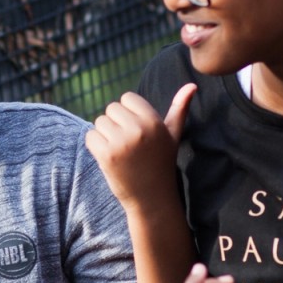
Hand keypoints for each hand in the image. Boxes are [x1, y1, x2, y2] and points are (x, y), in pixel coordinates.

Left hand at [85, 84, 196, 210]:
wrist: (152, 198)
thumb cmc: (162, 163)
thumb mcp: (173, 135)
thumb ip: (180, 108)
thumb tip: (192, 85)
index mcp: (153, 121)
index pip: (127, 97)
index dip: (129, 113)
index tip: (137, 130)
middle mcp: (138, 129)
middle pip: (111, 108)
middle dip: (116, 123)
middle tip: (128, 143)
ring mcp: (121, 143)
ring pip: (99, 122)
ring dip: (105, 134)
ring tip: (120, 150)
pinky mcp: (106, 156)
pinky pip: (90, 136)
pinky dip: (95, 145)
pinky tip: (109, 157)